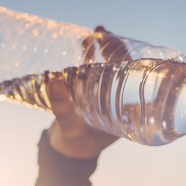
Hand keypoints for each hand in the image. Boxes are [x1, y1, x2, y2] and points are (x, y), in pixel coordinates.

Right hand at [45, 26, 125, 158]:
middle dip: (115, 48)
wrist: (69, 152)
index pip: (132, 78)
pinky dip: (90, 55)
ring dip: (103, 48)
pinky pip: (93, 69)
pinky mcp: (90, 90)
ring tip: (96, 32)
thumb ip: (62, 109)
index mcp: (124, 107)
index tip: (121, 44)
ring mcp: (103, 92)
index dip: (129, 60)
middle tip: (103, 32)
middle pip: (121, 67)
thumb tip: (52, 81)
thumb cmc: (76, 146)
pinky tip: (86, 41)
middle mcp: (117, 97)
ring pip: (107, 65)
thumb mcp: (70, 128)